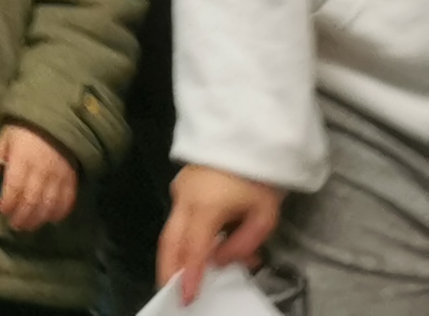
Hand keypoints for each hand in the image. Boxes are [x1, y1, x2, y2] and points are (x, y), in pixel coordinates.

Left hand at [0, 124, 76, 233]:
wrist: (57, 123)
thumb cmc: (26, 130)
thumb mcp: (6, 136)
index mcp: (22, 160)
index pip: (14, 187)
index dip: (8, 202)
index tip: (2, 210)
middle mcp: (41, 171)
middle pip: (31, 200)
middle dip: (22, 216)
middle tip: (15, 225)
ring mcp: (58, 177)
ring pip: (49, 204)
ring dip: (38, 219)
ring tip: (29, 226)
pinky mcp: (71, 180)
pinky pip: (67, 201)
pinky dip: (59, 213)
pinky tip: (51, 219)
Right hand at [159, 164, 286, 297]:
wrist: (249, 136)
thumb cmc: (259, 178)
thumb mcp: (264, 216)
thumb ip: (242, 244)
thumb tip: (220, 261)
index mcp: (205, 206)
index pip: (193, 248)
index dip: (189, 274)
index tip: (187, 296)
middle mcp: (184, 199)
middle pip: (169, 240)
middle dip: (168, 268)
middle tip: (169, 291)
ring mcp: (179, 191)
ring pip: (171, 230)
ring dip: (176, 256)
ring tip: (183, 277)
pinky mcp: (182, 187)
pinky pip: (179, 219)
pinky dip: (185, 239)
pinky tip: (201, 251)